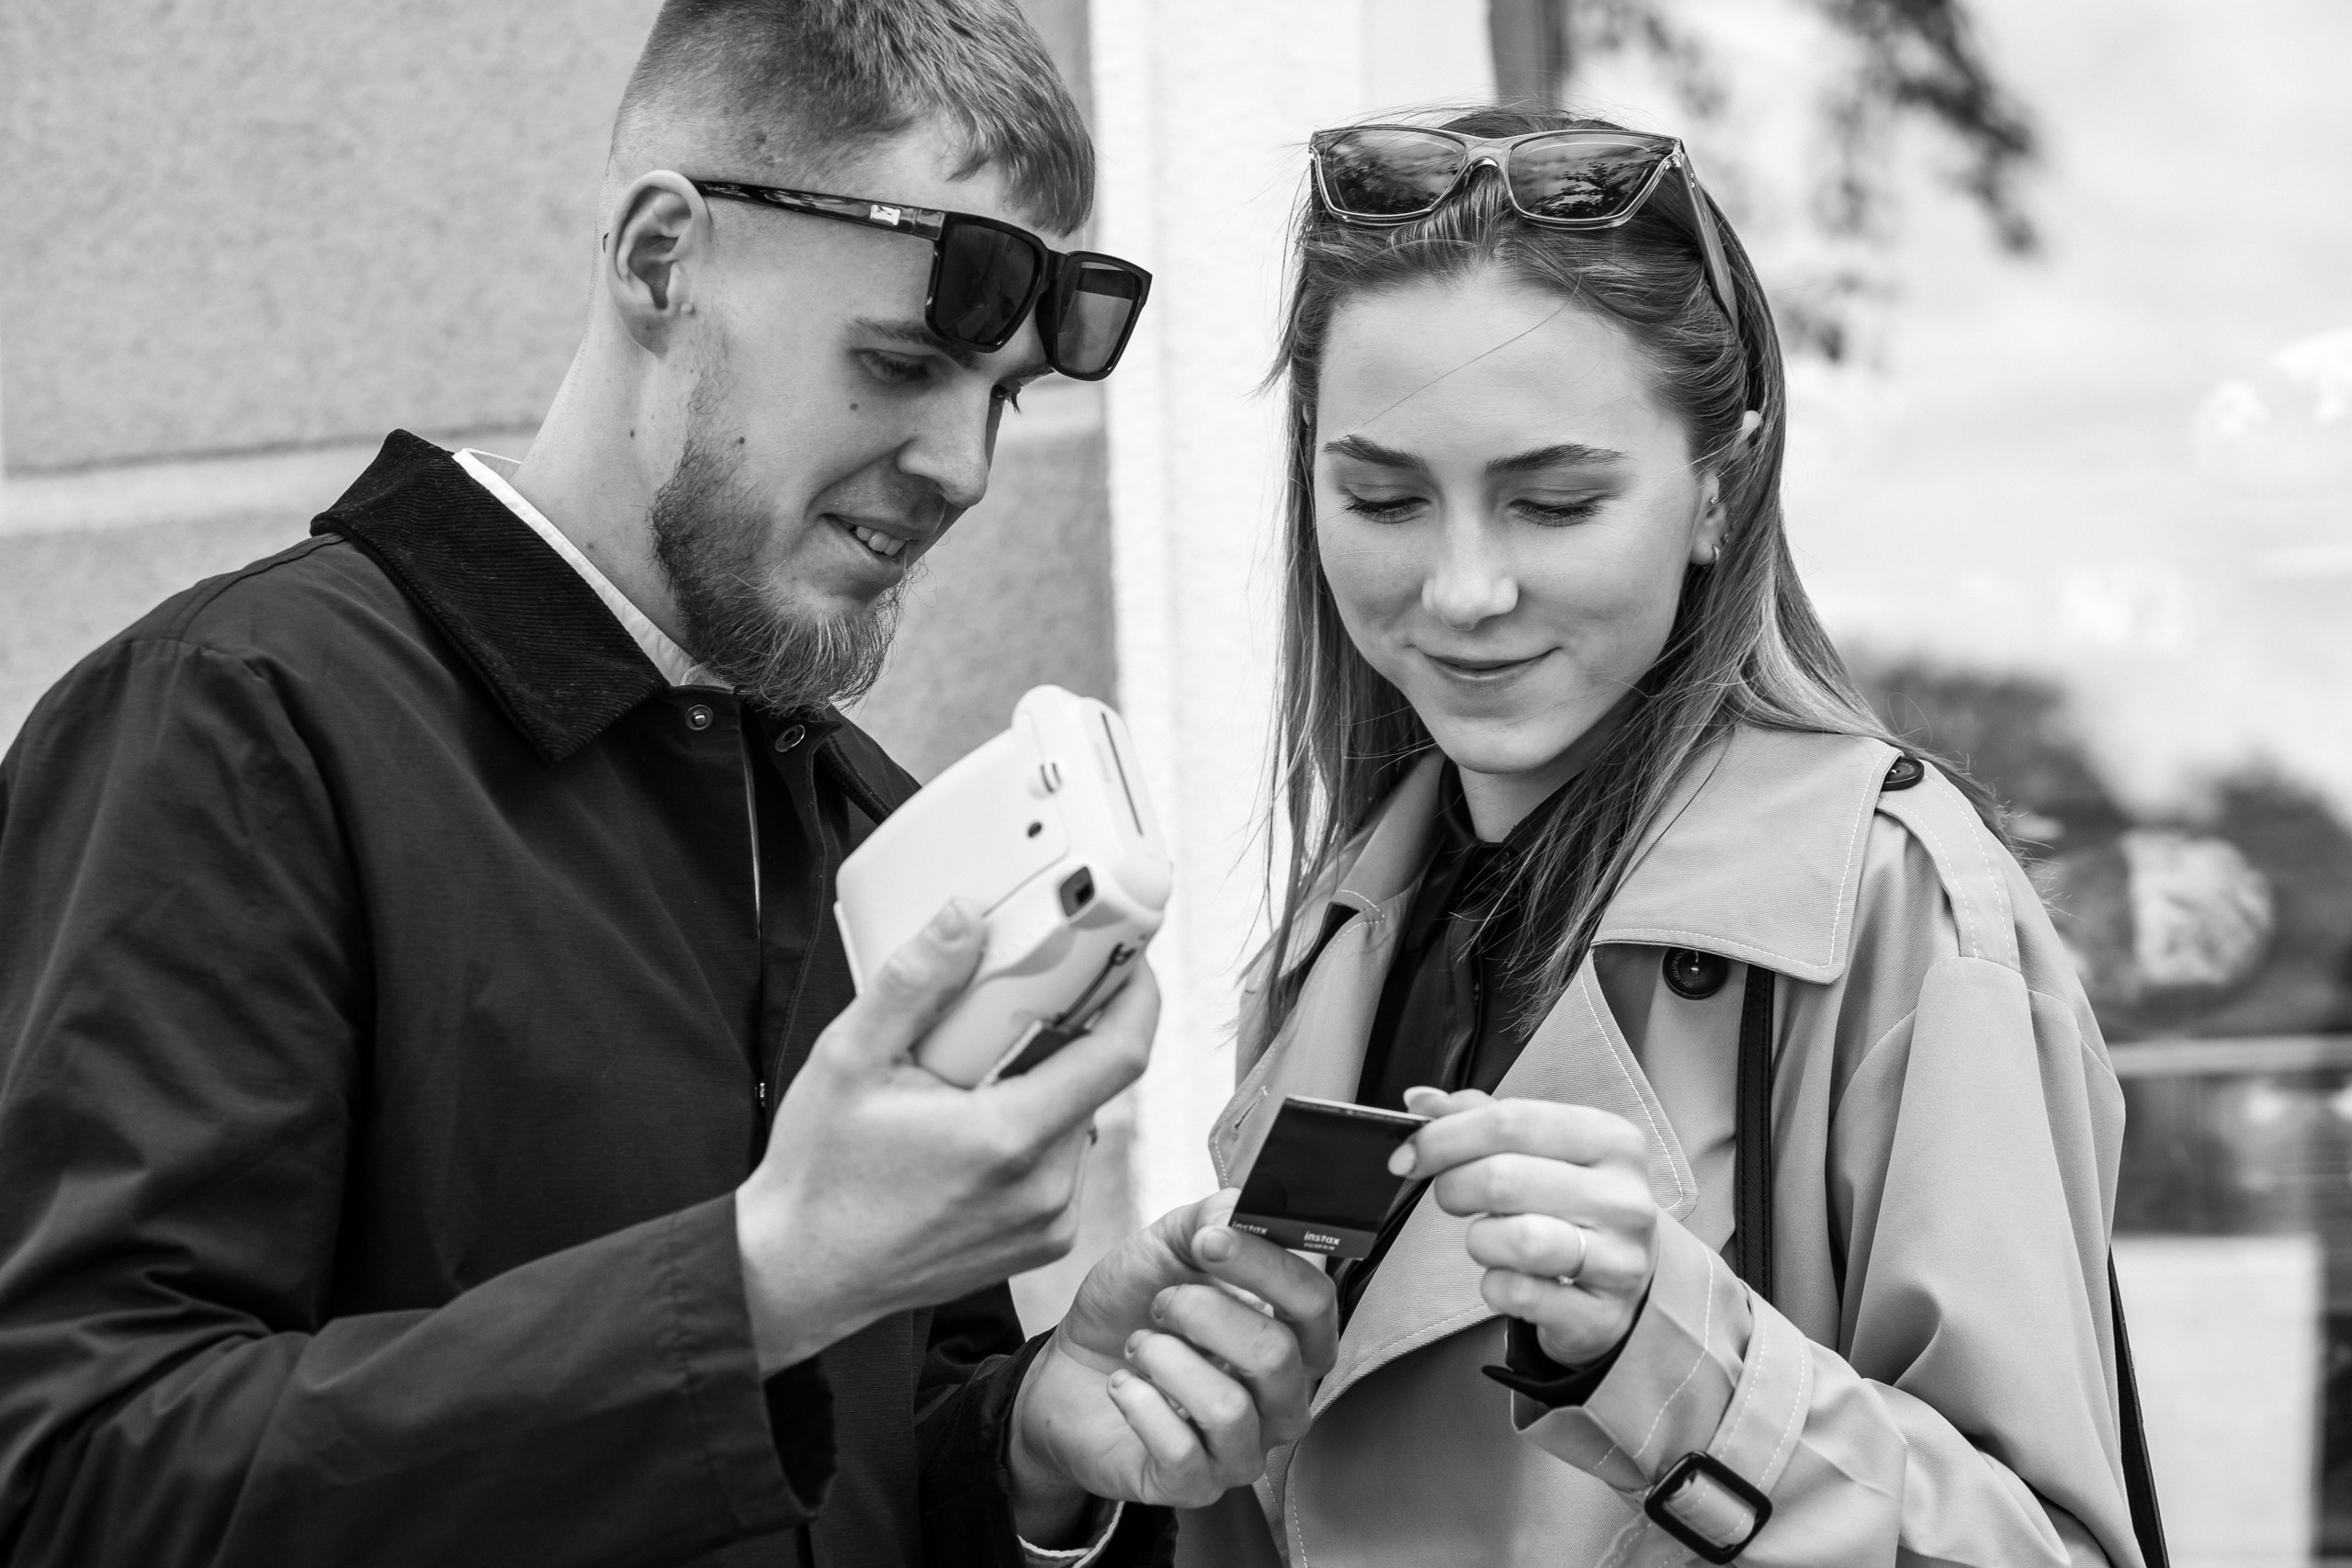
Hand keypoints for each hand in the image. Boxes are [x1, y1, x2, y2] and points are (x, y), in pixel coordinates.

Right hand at [735, 899, 1157, 1372]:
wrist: (801, 1276)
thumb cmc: (820, 1174)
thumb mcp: (849, 1059)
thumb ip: (913, 983)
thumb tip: (965, 918)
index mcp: (1009, 1139)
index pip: (1120, 1055)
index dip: (1137, 995)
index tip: (1125, 956)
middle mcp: (1046, 1189)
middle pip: (1095, 1082)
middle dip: (1067, 1034)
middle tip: (1012, 1008)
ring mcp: (1049, 1224)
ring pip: (1079, 1121)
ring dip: (1047, 1085)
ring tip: (975, 1077)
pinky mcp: (1042, 1244)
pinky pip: (1063, 1165)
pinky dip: (1035, 1131)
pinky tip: (975, 1127)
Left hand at [1006, 1190, 1338, 1530]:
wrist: (1066, 1371)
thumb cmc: (1132, 1308)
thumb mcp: (1168, 1245)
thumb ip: (1214, 1216)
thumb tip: (1247, 1209)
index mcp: (1291, 1335)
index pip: (1316, 1301)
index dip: (1265, 1265)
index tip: (1208, 1240)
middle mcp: (1283, 1398)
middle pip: (1277, 1355)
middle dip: (1201, 1313)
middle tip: (1160, 1303)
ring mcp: (1244, 1449)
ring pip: (1230, 1409)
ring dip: (1166, 1361)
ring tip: (1139, 1347)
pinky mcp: (1196, 1487)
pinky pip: (1182, 1452)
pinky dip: (1139, 1404)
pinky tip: (1123, 1387)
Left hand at [1396, 1086, 1657, 1368]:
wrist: (1627, 1284)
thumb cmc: (1575, 1206)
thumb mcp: (1546, 1152)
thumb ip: (1482, 1119)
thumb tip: (1420, 1100)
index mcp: (1611, 1141)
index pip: (1512, 1121)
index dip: (1445, 1136)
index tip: (1409, 1155)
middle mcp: (1623, 1198)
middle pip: (1504, 1178)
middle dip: (1454, 1188)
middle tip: (1451, 1198)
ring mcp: (1620, 1260)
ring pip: (1516, 1240)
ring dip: (1480, 1240)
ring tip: (1489, 1239)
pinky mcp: (1603, 1314)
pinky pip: (1519, 1293)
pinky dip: (1495, 1285)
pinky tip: (1509, 1277)